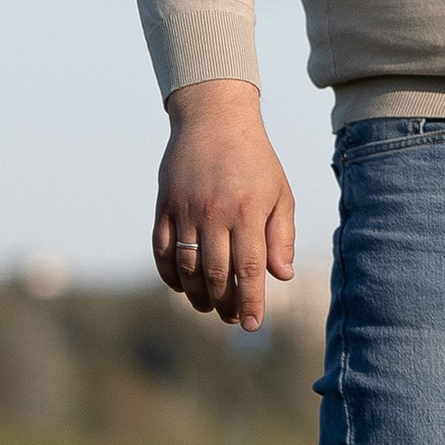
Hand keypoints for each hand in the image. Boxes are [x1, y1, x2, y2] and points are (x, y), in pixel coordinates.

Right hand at [154, 78, 295, 329]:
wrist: (215, 119)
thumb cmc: (255, 160)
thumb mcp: (280, 193)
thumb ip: (281, 235)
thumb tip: (282, 276)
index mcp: (248, 211)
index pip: (250, 269)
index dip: (251, 301)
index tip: (252, 324)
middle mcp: (215, 213)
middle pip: (217, 274)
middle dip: (224, 304)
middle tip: (232, 318)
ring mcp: (186, 210)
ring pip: (187, 267)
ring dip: (197, 295)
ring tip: (209, 307)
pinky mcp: (164, 206)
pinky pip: (162, 251)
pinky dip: (170, 275)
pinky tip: (182, 287)